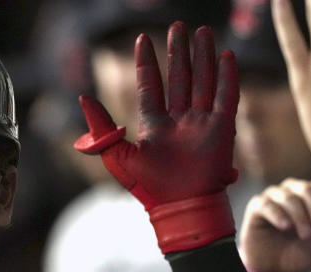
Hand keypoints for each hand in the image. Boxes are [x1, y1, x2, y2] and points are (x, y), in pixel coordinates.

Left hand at [74, 22, 238, 252]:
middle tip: (179, 26)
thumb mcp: (118, 157)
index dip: (147, 63)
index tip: (143, 38)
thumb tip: (83, 97)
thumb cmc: (149, 188)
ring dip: (202, 56)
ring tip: (201, 31)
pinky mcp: (222, 129)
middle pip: (179, 77)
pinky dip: (227, 76)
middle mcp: (178, 121)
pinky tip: (227, 55)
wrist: (180, 207)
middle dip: (178, 51)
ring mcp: (201, 123)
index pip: (150, 86)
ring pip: (202, 81)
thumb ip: (101, 129)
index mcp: (153, 126)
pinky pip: (226, 97)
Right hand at [239, 178, 310, 271]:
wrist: (276, 268)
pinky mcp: (257, 206)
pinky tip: (285, 226)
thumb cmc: (303, 252)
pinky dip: (277, 214)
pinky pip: (267, 204)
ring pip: (289, 197)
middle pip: (308, 189)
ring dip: (299, 216)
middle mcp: (296, 190)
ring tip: (304, 235)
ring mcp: (275, 196)